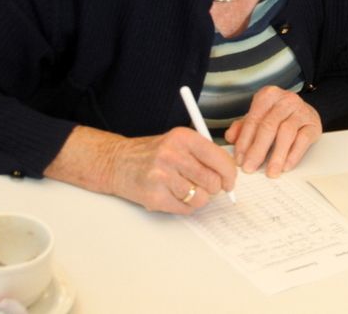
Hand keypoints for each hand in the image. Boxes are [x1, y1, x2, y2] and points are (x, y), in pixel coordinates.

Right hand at [109, 127, 235, 213]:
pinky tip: (174, 195)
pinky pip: (185, 209)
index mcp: (183, 138)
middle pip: (212, 181)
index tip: (229, 181)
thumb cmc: (152, 153)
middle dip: (213, 188)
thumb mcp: (178, 142)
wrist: (117, 162)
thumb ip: (203, 154)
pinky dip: (185, 206)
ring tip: (185, 189)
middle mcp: (172, 155)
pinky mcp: (155, 196)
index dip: (229, 173)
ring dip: (197, 198)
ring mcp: (162, 176)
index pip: (219, 158)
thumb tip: (229, 173)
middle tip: (204, 185)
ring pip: (200, 198)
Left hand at [225, 86, 321, 176]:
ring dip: (277, 155)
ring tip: (271, 171)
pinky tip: (286, 166)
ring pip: (286, 133)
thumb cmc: (279, 116)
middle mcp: (285, 100)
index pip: (253, 120)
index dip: (244, 141)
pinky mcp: (313, 124)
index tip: (239, 159)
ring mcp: (301, 111)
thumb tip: (230, 137)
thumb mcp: (259, 117)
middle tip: (250, 167)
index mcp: (268, 96)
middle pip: (268, 126)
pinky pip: (303, 140)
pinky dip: (294, 154)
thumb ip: (243, 126)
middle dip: (257, 150)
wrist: (305, 112)